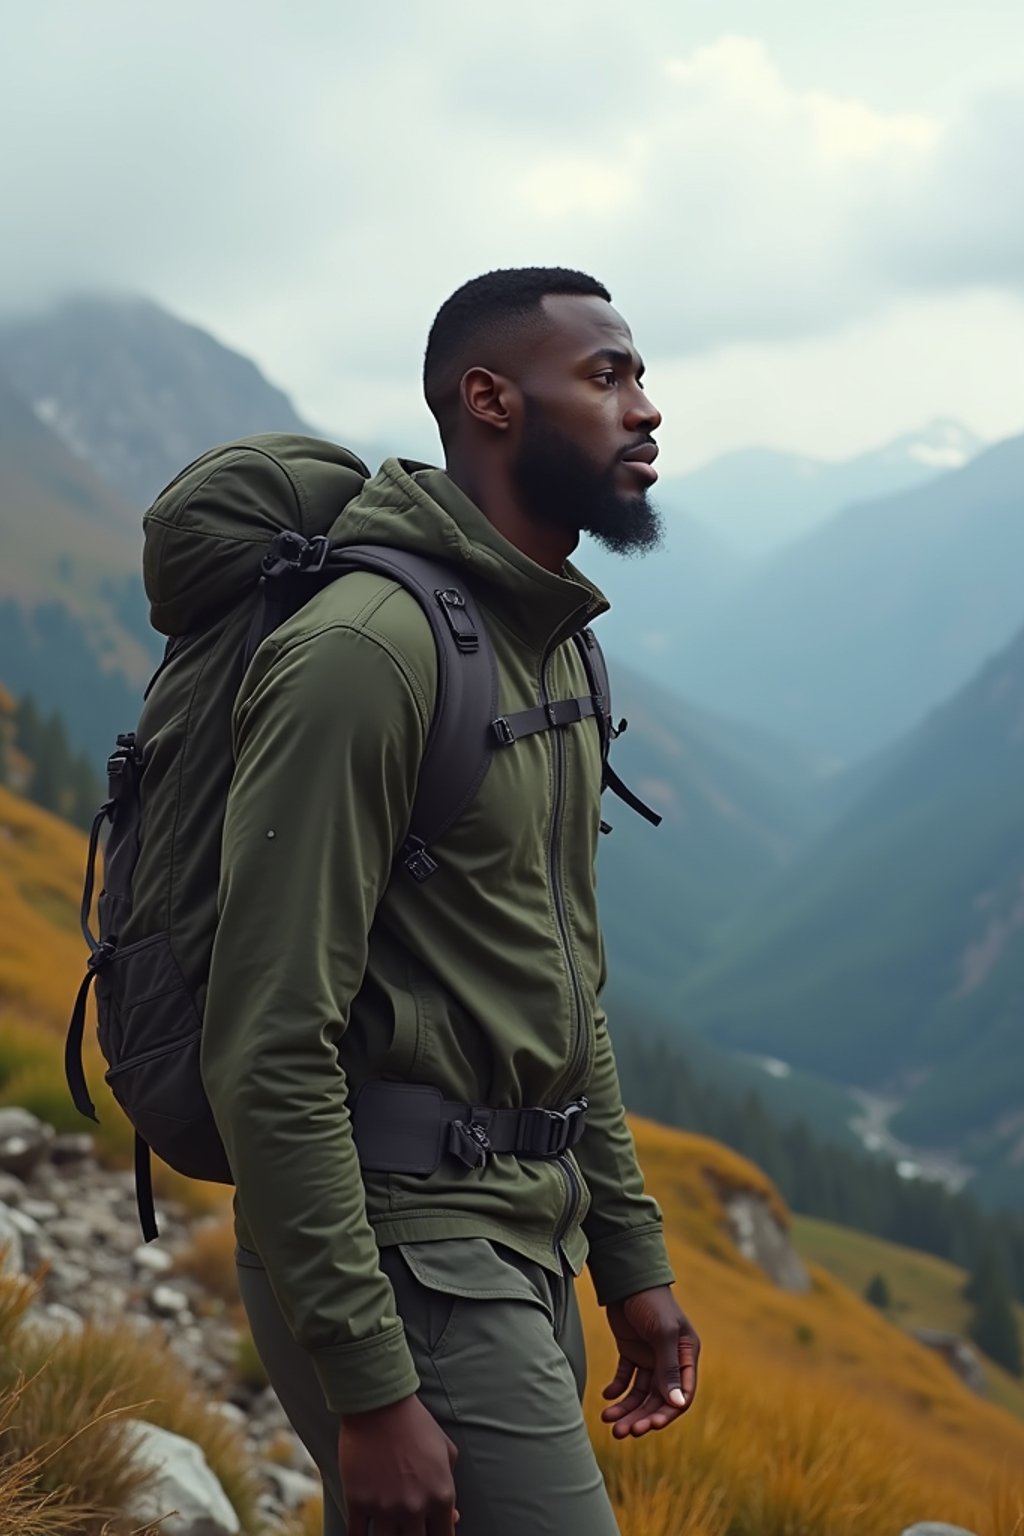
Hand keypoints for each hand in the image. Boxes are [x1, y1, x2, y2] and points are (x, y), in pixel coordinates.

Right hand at [339, 1393, 458, 1533]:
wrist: (380, 1403)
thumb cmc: (416, 1423)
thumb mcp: (446, 1450)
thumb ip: (450, 1485)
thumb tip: (452, 1517)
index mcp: (441, 1495)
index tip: (430, 1533)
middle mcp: (415, 1506)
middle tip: (408, 1530)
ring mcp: (385, 1507)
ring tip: (389, 1530)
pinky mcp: (358, 1502)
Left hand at [600, 1285, 699, 1437]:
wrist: (627, 1278)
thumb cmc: (652, 1302)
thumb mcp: (663, 1333)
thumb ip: (668, 1368)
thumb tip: (677, 1404)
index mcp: (685, 1356)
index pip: (681, 1395)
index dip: (666, 1414)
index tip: (648, 1426)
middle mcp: (670, 1360)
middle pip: (658, 1399)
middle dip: (641, 1417)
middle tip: (623, 1432)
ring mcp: (650, 1357)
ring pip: (640, 1393)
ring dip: (626, 1408)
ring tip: (608, 1421)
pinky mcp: (631, 1352)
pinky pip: (625, 1378)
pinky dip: (616, 1390)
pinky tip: (606, 1397)